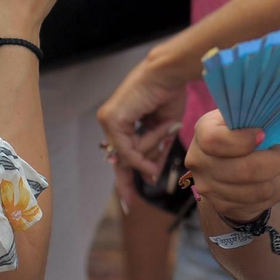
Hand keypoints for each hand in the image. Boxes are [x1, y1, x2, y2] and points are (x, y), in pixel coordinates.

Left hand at [97, 53, 185, 206]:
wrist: (169, 74)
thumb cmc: (170, 94)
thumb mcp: (165, 130)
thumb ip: (156, 153)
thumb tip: (151, 178)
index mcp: (123, 125)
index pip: (122, 156)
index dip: (126, 177)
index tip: (129, 200)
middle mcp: (112, 124)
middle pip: (120, 161)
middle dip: (126, 181)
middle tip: (128, 205)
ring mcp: (108, 121)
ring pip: (128, 154)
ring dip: (152, 147)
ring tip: (165, 126)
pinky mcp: (111, 120)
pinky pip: (128, 147)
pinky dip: (146, 144)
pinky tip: (160, 132)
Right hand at [186, 110, 279, 220]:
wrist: (232, 160)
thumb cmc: (244, 130)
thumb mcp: (245, 115)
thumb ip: (254, 115)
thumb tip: (276, 124)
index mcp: (203, 131)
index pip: (214, 140)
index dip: (243, 140)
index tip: (263, 134)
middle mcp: (199, 161)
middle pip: (242, 170)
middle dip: (274, 161)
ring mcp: (208, 187)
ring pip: (257, 190)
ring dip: (279, 176)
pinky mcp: (222, 205)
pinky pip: (260, 202)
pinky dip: (277, 189)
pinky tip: (276, 177)